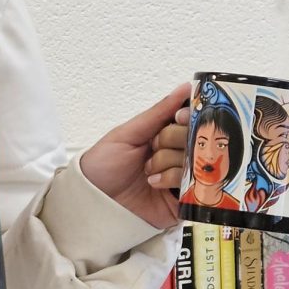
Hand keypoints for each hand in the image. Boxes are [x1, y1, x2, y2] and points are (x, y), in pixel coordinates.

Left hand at [79, 83, 190, 229]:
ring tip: (146, 171)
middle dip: (171, 140)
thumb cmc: (103, 165)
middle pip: (195, 139)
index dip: (187, 118)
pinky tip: (154, 183)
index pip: (190, 120)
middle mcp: (176, 155)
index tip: (177, 118)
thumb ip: (158, 112)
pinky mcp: (184, 200)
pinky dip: (172, 179)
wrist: (93, 199)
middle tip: (152, 148)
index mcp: (164, 136)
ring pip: (194, 160)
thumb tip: (186, 87)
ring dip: (167, 162)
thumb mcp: (127, 133)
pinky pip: (193, 185)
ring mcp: (181, 178)